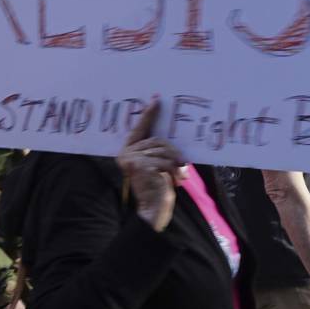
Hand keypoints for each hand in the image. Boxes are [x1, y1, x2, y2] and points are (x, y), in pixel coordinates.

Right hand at [116, 97, 183, 230]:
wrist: (153, 209)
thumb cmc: (157, 187)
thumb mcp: (156, 164)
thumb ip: (156, 150)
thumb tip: (166, 137)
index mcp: (128, 150)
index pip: (140, 128)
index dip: (149, 114)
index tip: (157, 99)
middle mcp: (125, 153)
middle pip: (157, 141)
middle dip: (173, 153)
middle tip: (183, 167)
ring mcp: (131, 159)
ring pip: (163, 151)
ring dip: (175, 164)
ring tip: (179, 176)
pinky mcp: (139, 165)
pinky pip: (164, 161)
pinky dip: (173, 170)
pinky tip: (175, 180)